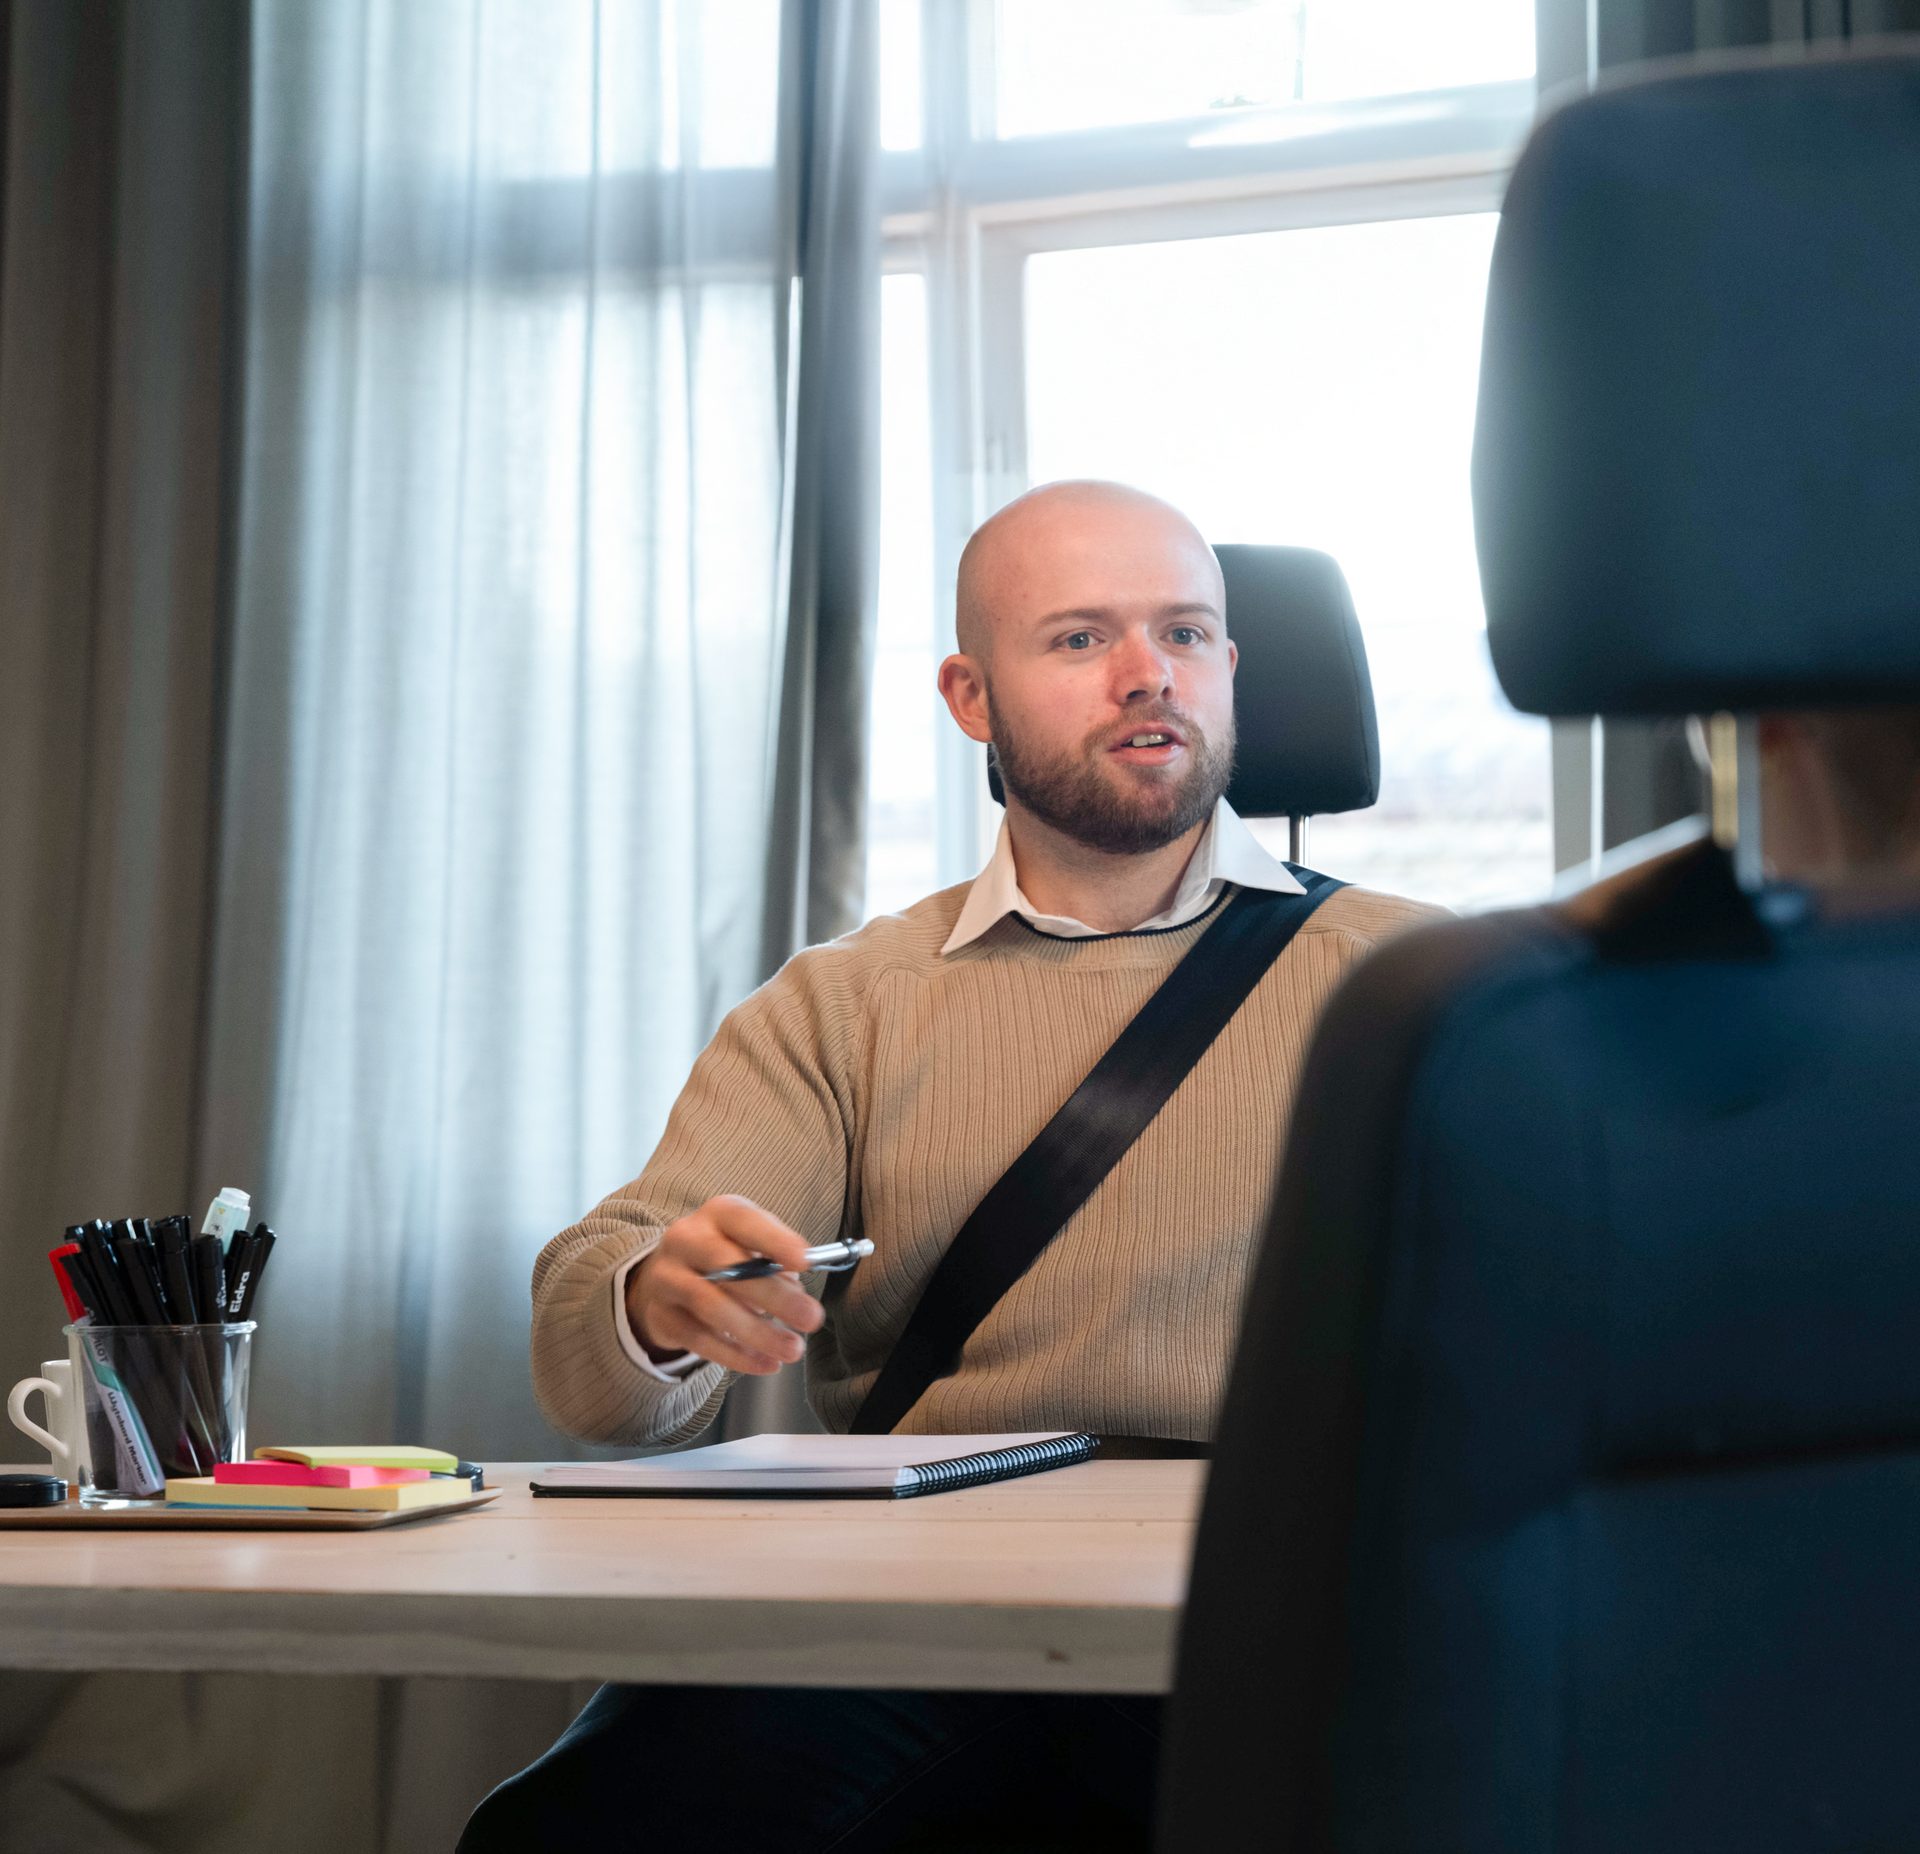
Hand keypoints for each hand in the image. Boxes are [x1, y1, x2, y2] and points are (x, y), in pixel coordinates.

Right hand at [624, 1195, 824, 1376]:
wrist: (664, 1277)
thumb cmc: (724, 1258)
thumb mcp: (749, 1245)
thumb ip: (775, 1262)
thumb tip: (799, 1294)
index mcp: (717, 1214)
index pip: (744, 1220)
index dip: (774, 1239)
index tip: (803, 1261)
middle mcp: (686, 1239)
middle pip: (727, 1266)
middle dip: (774, 1295)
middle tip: (811, 1319)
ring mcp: (667, 1277)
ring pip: (711, 1306)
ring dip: (757, 1332)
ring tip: (792, 1349)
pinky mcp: (660, 1315)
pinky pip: (699, 1339)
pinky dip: (736, 1355)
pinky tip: (766, 1363)